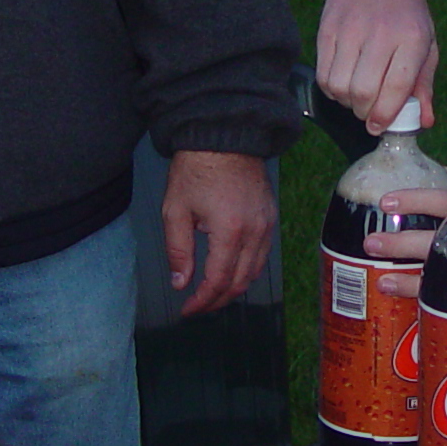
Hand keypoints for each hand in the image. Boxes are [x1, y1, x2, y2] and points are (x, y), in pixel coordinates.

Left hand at [161, 150, 277, 316]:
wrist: (225, 136)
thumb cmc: (198, 168)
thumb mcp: (176, 210)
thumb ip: (178, 250)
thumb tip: (181, 282)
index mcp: (230, 231)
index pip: (218, 281)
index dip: (202, 301)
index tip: (187, 309)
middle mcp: (254, 232)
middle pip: (240, 283)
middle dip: (218, 301)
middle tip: (198, 307)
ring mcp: (267, 225)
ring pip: (254, 272)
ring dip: (234, 289)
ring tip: (213, 295)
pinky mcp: (270, 218)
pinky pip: (262, 255)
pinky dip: (247, 271)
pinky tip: (231, 272)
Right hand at [314, 0, 438, 134]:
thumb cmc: (406, 12)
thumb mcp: (426, 43)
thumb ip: (424, 85)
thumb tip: (424, 122)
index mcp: (411, 38)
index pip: (396, 87)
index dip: (386, 115)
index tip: (380, 126)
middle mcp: (381, 33)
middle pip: (364, 92)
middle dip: (365, 113)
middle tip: (369, 113)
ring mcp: (350, 30)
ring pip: (340, 86)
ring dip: (346, 102)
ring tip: (355, 97)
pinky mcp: (327, 28)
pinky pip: (323, 73)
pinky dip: (331, 88)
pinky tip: (342, 83)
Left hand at [363, 173, 446, 298]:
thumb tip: (441, 170)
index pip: (444, 202)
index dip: (415, 200)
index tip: (386, 201)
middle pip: (435, 241)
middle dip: (401, 244)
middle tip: (371, 243)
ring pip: (439, 274)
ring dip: (407, 280)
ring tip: (381, 280)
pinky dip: (427, 301)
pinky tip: (408, 304)